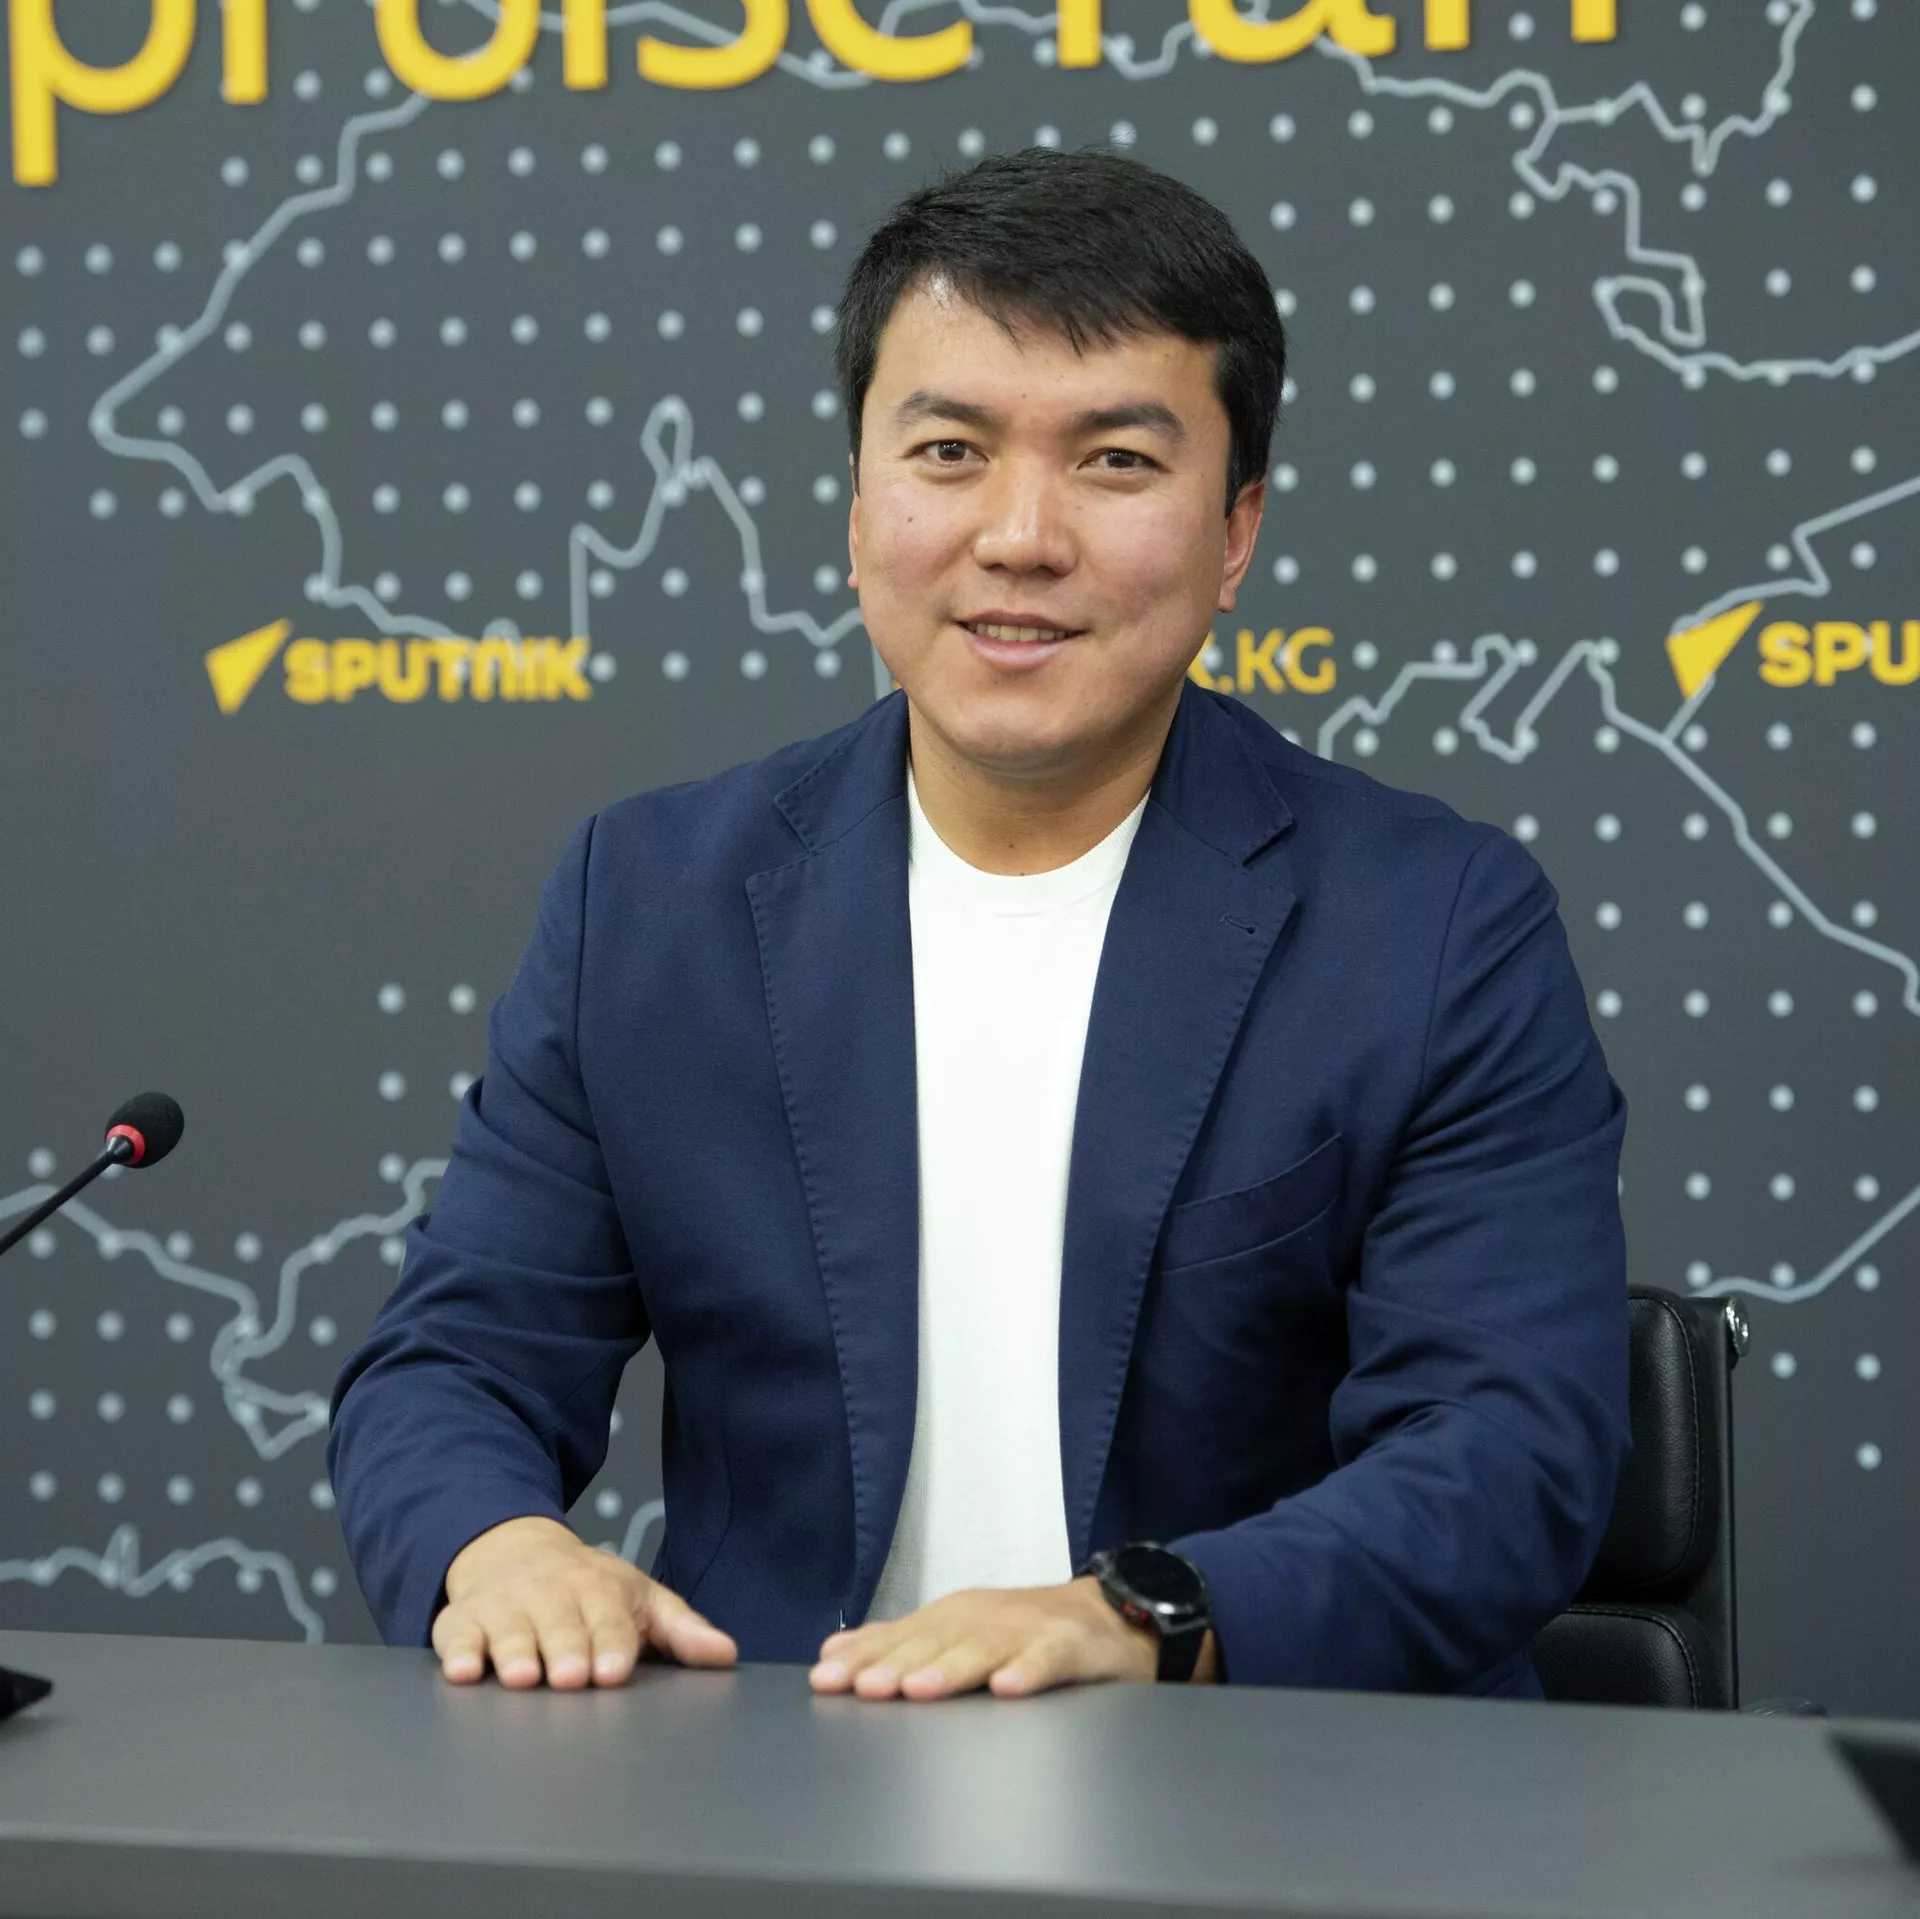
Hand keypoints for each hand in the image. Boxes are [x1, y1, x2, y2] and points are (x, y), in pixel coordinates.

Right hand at [433, 1515, 736, 1689]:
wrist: (514, 1547)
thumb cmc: (586, 1587)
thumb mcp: (639, 1598)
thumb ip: (681, 1631)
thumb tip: (726, 1655)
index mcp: (599, 1590)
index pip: (610, 1620)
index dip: (612, 1645)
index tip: (614, 1671)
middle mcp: (551, 1595)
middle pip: (561, 1626)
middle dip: (566, 1650)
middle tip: (570, 1678)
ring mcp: (505, 1606)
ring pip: (511, 1631)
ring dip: (516, 1652)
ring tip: (522, 1677)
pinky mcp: (463, 1620)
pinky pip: (458, 1636)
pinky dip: (459, 1652)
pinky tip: (463, 1671)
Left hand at [809, 1576, 1203, 1701]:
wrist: (1109, 1612)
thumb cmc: (1025, 1628)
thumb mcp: (959, 1629)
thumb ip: (900, 1640)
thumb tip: (835, 1650)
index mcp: (951, 1618)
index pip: (897, 1637)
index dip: (861, 1658)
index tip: (824, 1681)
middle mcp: (982, 1619)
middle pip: (934, 1643)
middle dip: (896, 1664)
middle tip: (863, 1688)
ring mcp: (1025, 1631)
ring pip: (983, 1650)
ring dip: (950, 1669)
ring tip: (920, 1690)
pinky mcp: (1069, 1647)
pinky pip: (1047, 1661)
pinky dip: (1028, 1673)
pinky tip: (1008, 1690)